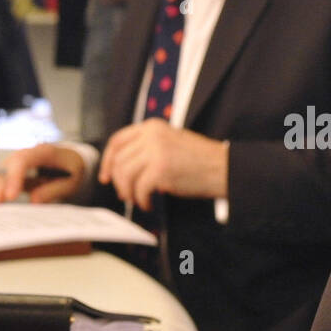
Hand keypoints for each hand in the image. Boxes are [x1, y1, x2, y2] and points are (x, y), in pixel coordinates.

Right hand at [0, 142, 86, 204]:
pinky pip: (0, 180)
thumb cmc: (73, 167)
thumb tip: (34, 201)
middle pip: (5, 167)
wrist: (71, 158)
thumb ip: (54, 189)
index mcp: (43, 151)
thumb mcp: (72, 179)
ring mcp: (17, 162)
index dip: (14, 178)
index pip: (23, 161)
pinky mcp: (13, 171)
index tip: (10, 197)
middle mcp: (26, 154)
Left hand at [99, 119, 228, 208]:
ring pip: (125, 175)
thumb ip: (147, 147)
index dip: (107, 161)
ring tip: (138, 200)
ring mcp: (156, 151)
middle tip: (124, 194)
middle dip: (117, 181)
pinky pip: (139, 188)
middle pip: (118, 160)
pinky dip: (141, 200)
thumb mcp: (171, 141)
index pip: (118, 141)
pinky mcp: (161, 169)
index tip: (106, 176)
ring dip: (128, 192)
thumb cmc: (200, 160)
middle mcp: (151, 135)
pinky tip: (148, 204)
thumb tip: (123, 167)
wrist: (223, 167)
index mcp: (152, 126)